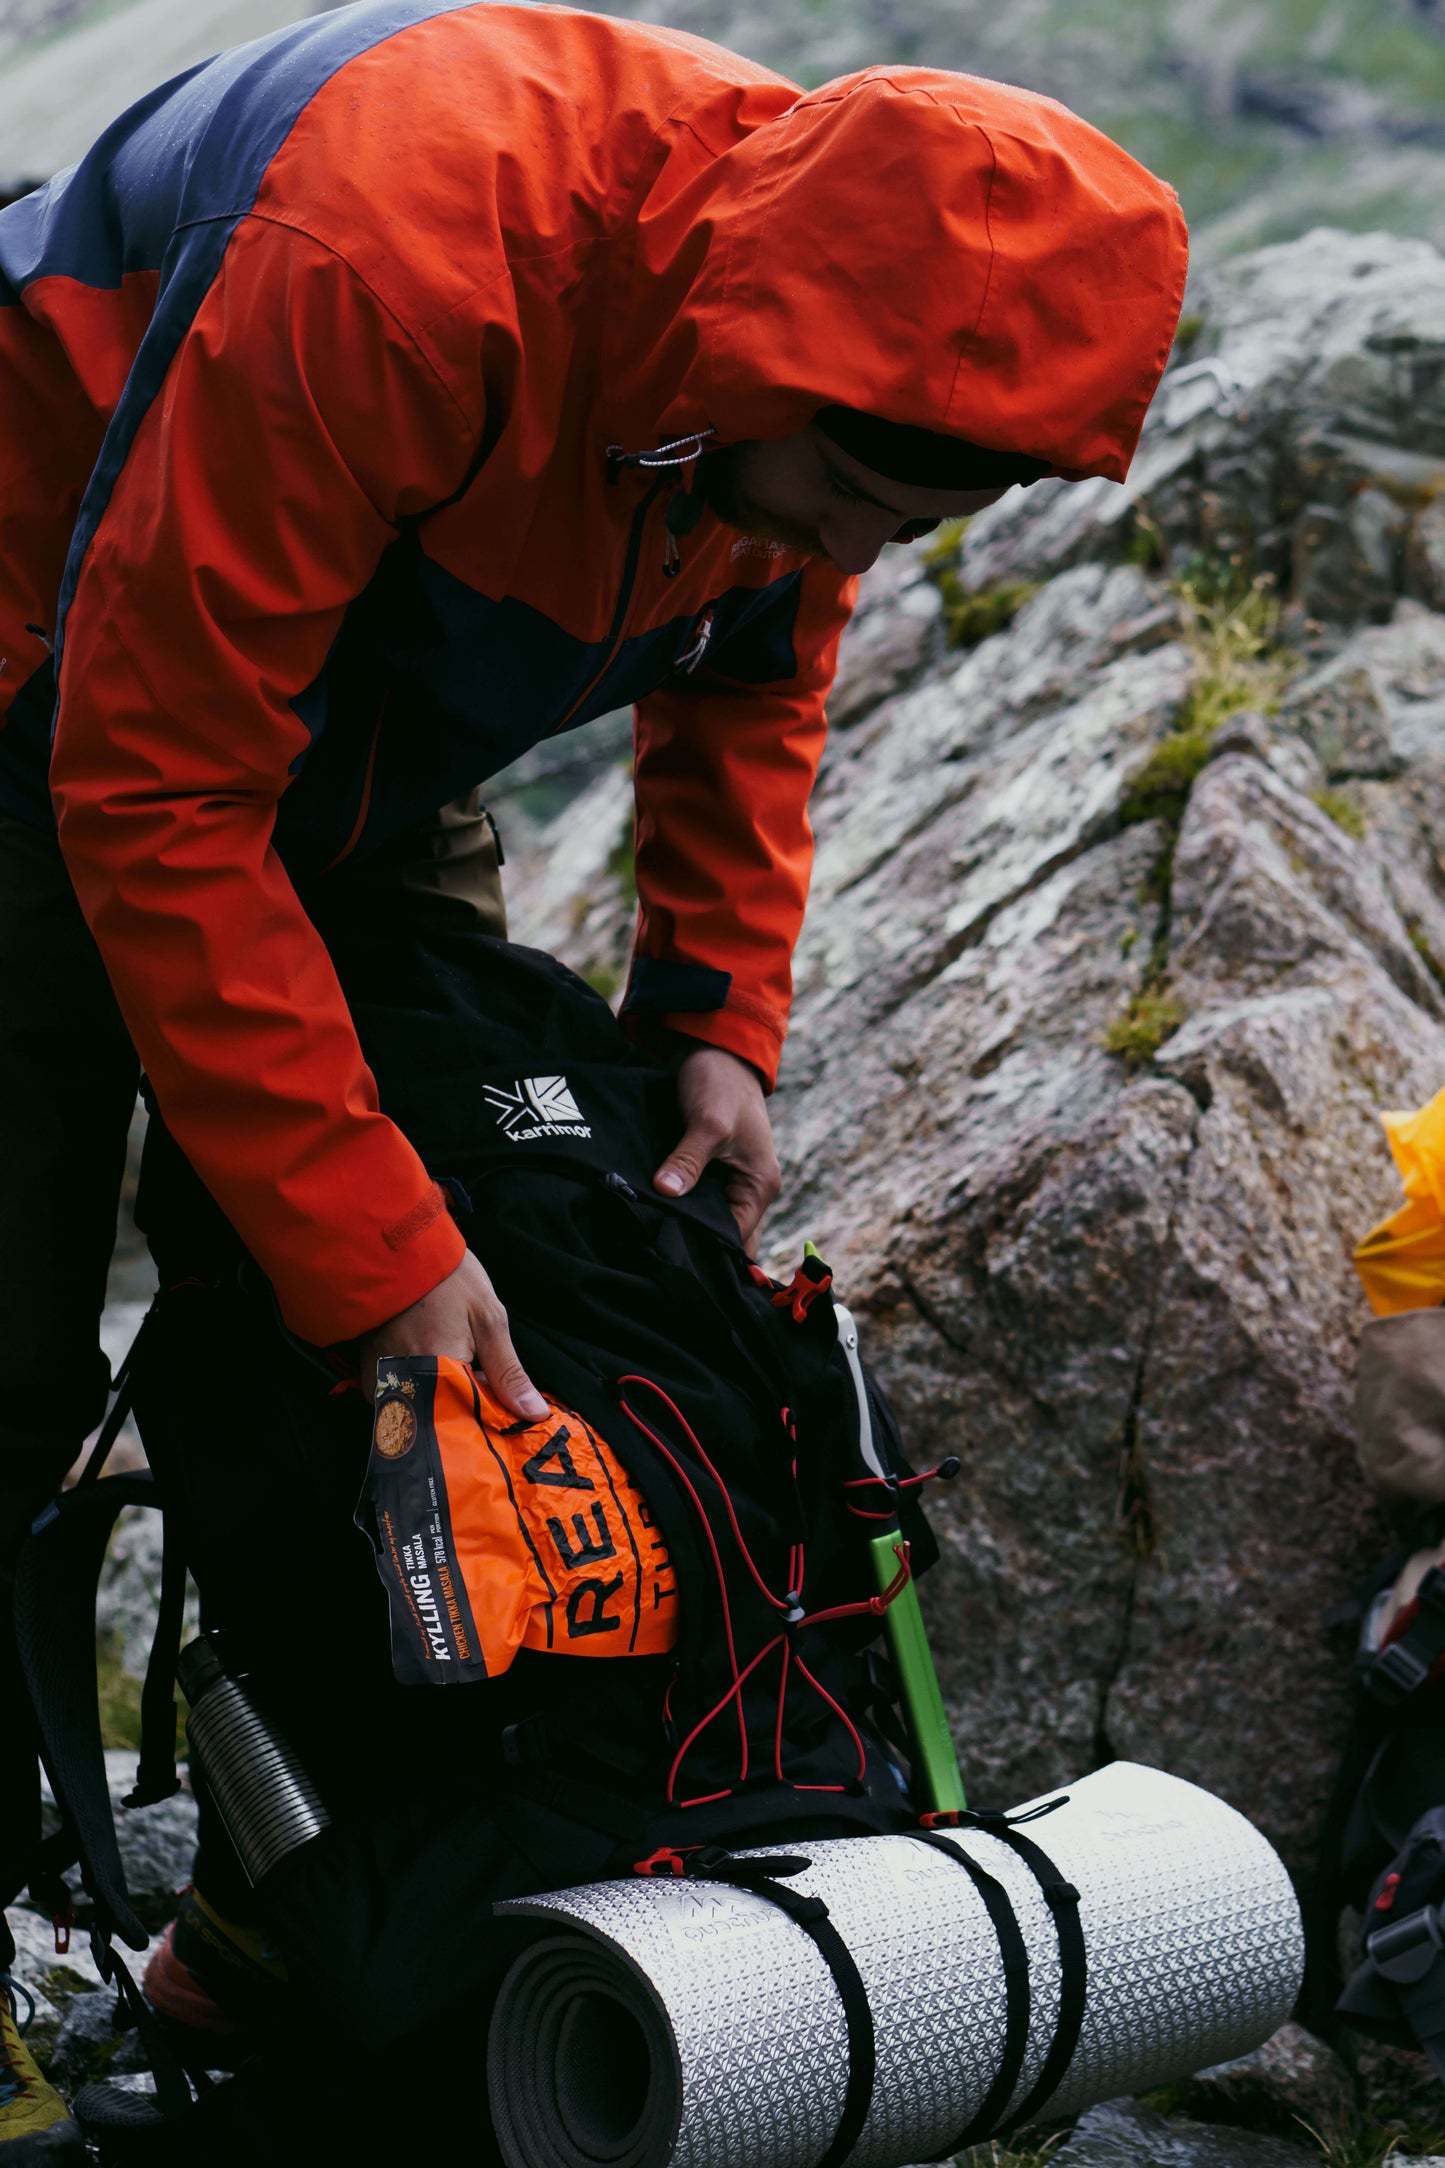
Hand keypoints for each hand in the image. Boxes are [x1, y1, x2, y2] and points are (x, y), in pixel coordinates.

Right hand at [358, 1249, 546, 1418]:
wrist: (394, 1249)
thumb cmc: (446, 1279)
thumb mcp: (488, 1318)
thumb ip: (508, 1372)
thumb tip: (534, 1413)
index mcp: (437, 1369)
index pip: (470, 1424)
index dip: (490, 1423)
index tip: (507, 1421)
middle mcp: (403, 1383)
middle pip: (442, 1423)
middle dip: (466, 1416)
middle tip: (482, 1392)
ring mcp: (381, 1382)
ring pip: (421, 1414)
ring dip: (443, 1404)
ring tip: (457, 1374)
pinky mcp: (368, 1376)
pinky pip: (400, 1402)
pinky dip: (420, 1393)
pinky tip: (432, 1369)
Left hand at [653, 1045, 780, 1250]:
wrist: (716, 1053)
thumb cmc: (720, 1085)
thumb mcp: (707, 1123)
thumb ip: (688, 1160)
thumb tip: (666, 1192)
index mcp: (760, 1185)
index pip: (738, 1239)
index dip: (708, 1248)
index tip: (672, 1250)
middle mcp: (750, 1190)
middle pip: (726, 1236)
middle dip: (698, 1243)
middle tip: (658, 1248)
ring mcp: (732, 1182)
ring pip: (710, 1220)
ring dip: (687, 1223)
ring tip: (654, 1233)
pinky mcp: (713, 1172)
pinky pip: (699, 1202)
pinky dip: (682, 1207)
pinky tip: (657, 1212)